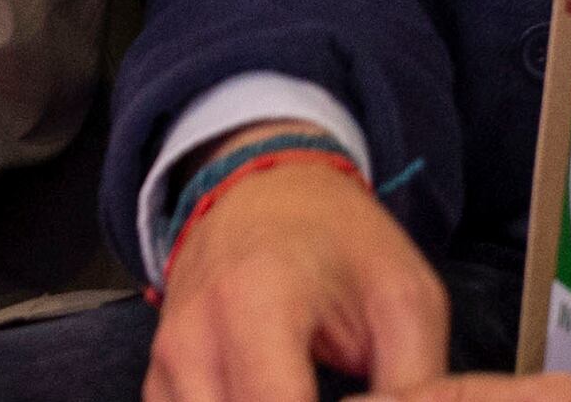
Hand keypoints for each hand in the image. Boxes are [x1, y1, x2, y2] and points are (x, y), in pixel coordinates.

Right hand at [146, 142, 441, 401]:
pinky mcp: (159, 376)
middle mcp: (194, 335)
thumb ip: (412, 387)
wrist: (267, 189)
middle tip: (333, 397)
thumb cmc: (340, 240)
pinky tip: (271, 399)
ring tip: (307, 394)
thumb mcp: (406, 300)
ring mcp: (167, 359)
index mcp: (257, 303)